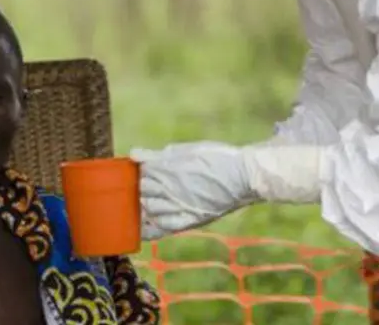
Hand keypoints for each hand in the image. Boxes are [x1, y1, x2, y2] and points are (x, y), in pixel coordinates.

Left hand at [132, 142, 258, 240]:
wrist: (244, 177)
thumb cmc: (218, 159)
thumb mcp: (188, 150)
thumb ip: (158, 154)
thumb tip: (134, 154)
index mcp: (169, 166)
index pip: (142, 170)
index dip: (141, 170)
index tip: (144, 170)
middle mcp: (170, 187)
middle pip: (142, 189)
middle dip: (142, 186)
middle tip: (147, 185)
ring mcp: (178, 205)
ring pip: (149, 207)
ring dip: (145, 204)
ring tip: (151, 200)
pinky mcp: (188, 221)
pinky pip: (160, 229)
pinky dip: (149, 228)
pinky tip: (144, 227)